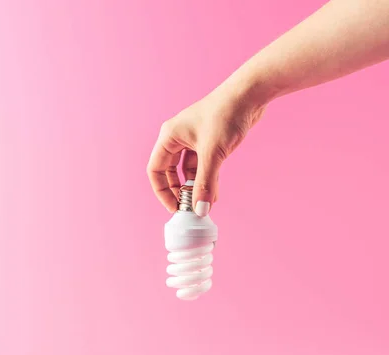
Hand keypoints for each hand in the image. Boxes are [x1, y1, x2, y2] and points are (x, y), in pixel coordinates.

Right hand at [147, 83, 265, 214]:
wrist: (249, 96)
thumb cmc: (226, 114)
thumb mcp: (212, 154)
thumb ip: (205, 184)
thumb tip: (200, 209)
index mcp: (169, 136)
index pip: (155, 170)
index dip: (162, 191)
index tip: (174, 207)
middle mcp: (178, 138)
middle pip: (170, 172)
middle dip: (178, 191)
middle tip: (188, 208)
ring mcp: (193, 141)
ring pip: (188, 172)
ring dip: (195, 188)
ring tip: (204, 204)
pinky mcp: (208, 143)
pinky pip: (202, 167)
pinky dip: (206, 181)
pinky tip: (214, 194)